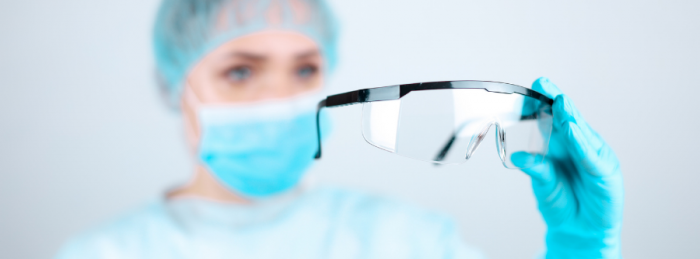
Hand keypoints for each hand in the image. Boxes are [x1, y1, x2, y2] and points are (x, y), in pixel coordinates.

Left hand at [511, 78, 623, 258]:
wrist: (578, 231)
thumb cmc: (561, 203)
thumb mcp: (543, 184)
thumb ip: (535, 168)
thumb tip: (517, 156)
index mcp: (560, 144)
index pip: (552, 117)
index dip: (544, 101)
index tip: (533, 85)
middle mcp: (578, 145)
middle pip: (568, 117)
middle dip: (556, 100)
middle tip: (543, 84)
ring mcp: (593, 155)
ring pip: (581, 132)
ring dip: (569, 116)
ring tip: (558, 102)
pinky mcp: (605, 171)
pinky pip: (590, 155)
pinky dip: (581, 142)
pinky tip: (572, 130)